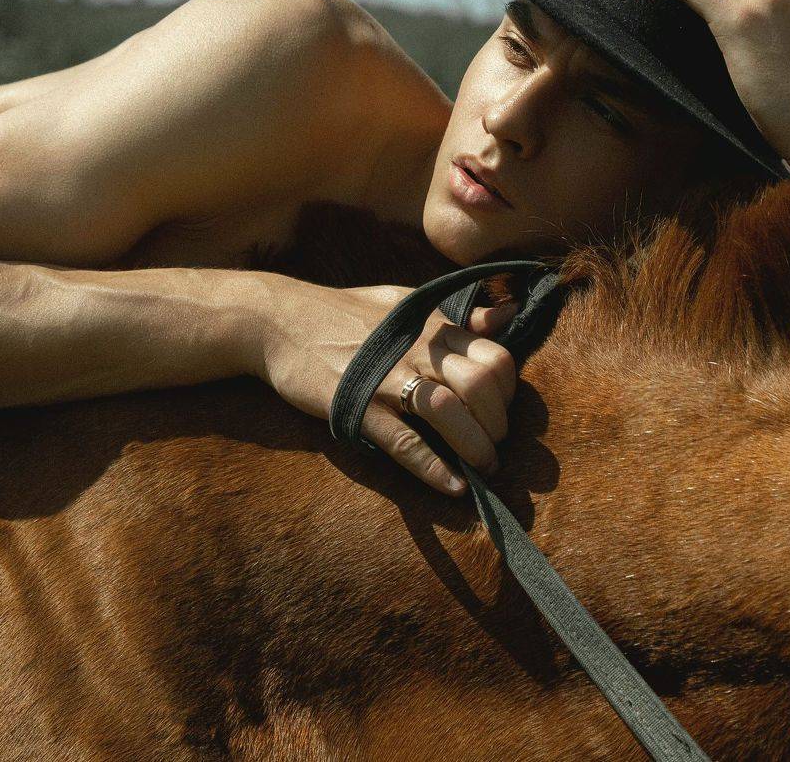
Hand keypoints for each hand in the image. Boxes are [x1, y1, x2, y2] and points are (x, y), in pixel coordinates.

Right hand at [257, 281, 519, 495]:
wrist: (279, 320)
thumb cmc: (344, 311)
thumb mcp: (406, 302)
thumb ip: (458, 315)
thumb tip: (510, 313)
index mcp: (433, 325)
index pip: (496, 356)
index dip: (508, 390)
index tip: (500, 409)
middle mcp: (417, 351)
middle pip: (481, 387)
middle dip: (498, 424)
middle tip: (494, 445)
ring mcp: (388, 380)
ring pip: (450, 415)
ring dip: (476, 449)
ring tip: (482, 469)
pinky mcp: (359, 408)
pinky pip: (406, 444)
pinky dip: (434, 469)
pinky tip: (453, 487)